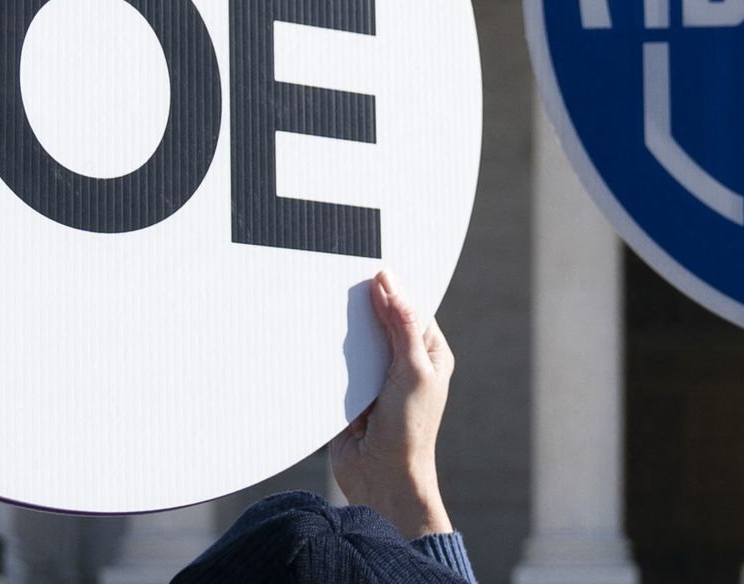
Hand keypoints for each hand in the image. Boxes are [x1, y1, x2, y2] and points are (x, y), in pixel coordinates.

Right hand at [330, 268, 453, 538]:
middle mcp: (403, 362)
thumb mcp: (412, 369)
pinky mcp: (349, 393)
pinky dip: (327, 356)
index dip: (394, 288)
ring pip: (355, 340)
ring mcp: (375, 377)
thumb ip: (401, 324)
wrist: (381, 478)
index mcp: (428, 352)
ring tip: (326, 311)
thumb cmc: (410, 429)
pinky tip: (314, 340)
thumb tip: (388, 280)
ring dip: (343, 332)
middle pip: (379, 320)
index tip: (370, 266)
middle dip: (363, 307)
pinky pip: (336, 364)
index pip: (411, 307)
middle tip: (341, 283)